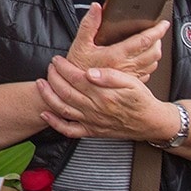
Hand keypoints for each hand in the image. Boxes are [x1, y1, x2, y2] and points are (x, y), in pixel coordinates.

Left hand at [35, 58, 179, 142]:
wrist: (150, 123)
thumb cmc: (142, 100)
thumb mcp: (132, 83)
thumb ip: (111, 76)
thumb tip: (91, 72)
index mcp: (103, 95)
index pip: (76, 78)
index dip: (64, 68)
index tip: (57, 59)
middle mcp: (94, 109)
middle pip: (66, 92)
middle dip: (53, 78)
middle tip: (50, 67)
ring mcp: (91, 121)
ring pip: (63, 109)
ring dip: (48, 97)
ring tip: (40, 84)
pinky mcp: (91, 131)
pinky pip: (69, 130)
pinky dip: (54, 124)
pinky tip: (45, 114)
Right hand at [64, 3, 166, 78]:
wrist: (76, 91)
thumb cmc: (77, 69)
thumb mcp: (80, 44)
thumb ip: (89, 24)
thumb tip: (96, 8)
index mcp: (117, 55)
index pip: (145, 40)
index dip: (157, 30)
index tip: (163, 24)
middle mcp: (127, 66)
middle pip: (154, 52)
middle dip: (159, 40)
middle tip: (158, 33)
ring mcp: (130, 76)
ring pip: (153, 64)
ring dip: (155, 53)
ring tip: (152, 45)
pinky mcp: (129, 84)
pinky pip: (146, 74)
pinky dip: (149, 65)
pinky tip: (143, 61)